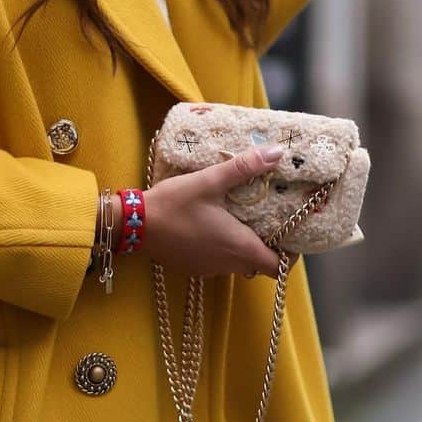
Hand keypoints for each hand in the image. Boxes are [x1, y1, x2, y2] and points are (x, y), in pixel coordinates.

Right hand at [142, 145, 293, 280]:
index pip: (278, 266)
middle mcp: (228, 264)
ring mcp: (209, 269)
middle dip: (265, 245)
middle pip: (259, 264)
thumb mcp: (210, 181)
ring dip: (241, 245)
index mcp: (240, 247)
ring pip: (237, 263)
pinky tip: (209, 225)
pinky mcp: (192, 268)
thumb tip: (277, 152)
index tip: (286, 233)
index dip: (287, 253)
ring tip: (236, 217)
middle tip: (263, 218)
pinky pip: (217, 262)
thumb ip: (244, 167)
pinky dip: (220, 248)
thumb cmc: (175, 204)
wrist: (135, 225)